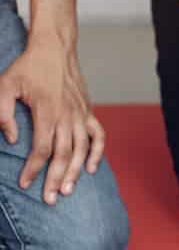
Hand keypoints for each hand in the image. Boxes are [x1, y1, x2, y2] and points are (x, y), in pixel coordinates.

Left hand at [0, 33, 104, 203]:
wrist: (55, 49)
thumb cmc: (27, 68)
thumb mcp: (4, 86)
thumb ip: (2, 113)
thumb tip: (12, 139)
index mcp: (47, 111)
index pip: (42, 149)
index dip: (34, 169)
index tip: (25, 184)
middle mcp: (67, 116)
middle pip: (64, 155)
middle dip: (57, 179)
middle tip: (50, 200)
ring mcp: (81, 115)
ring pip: (82, 150)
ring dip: (76, 172)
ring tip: (68, 191)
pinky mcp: (89, 112)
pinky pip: (98, 136)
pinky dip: (97, 153)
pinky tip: (91, 169)